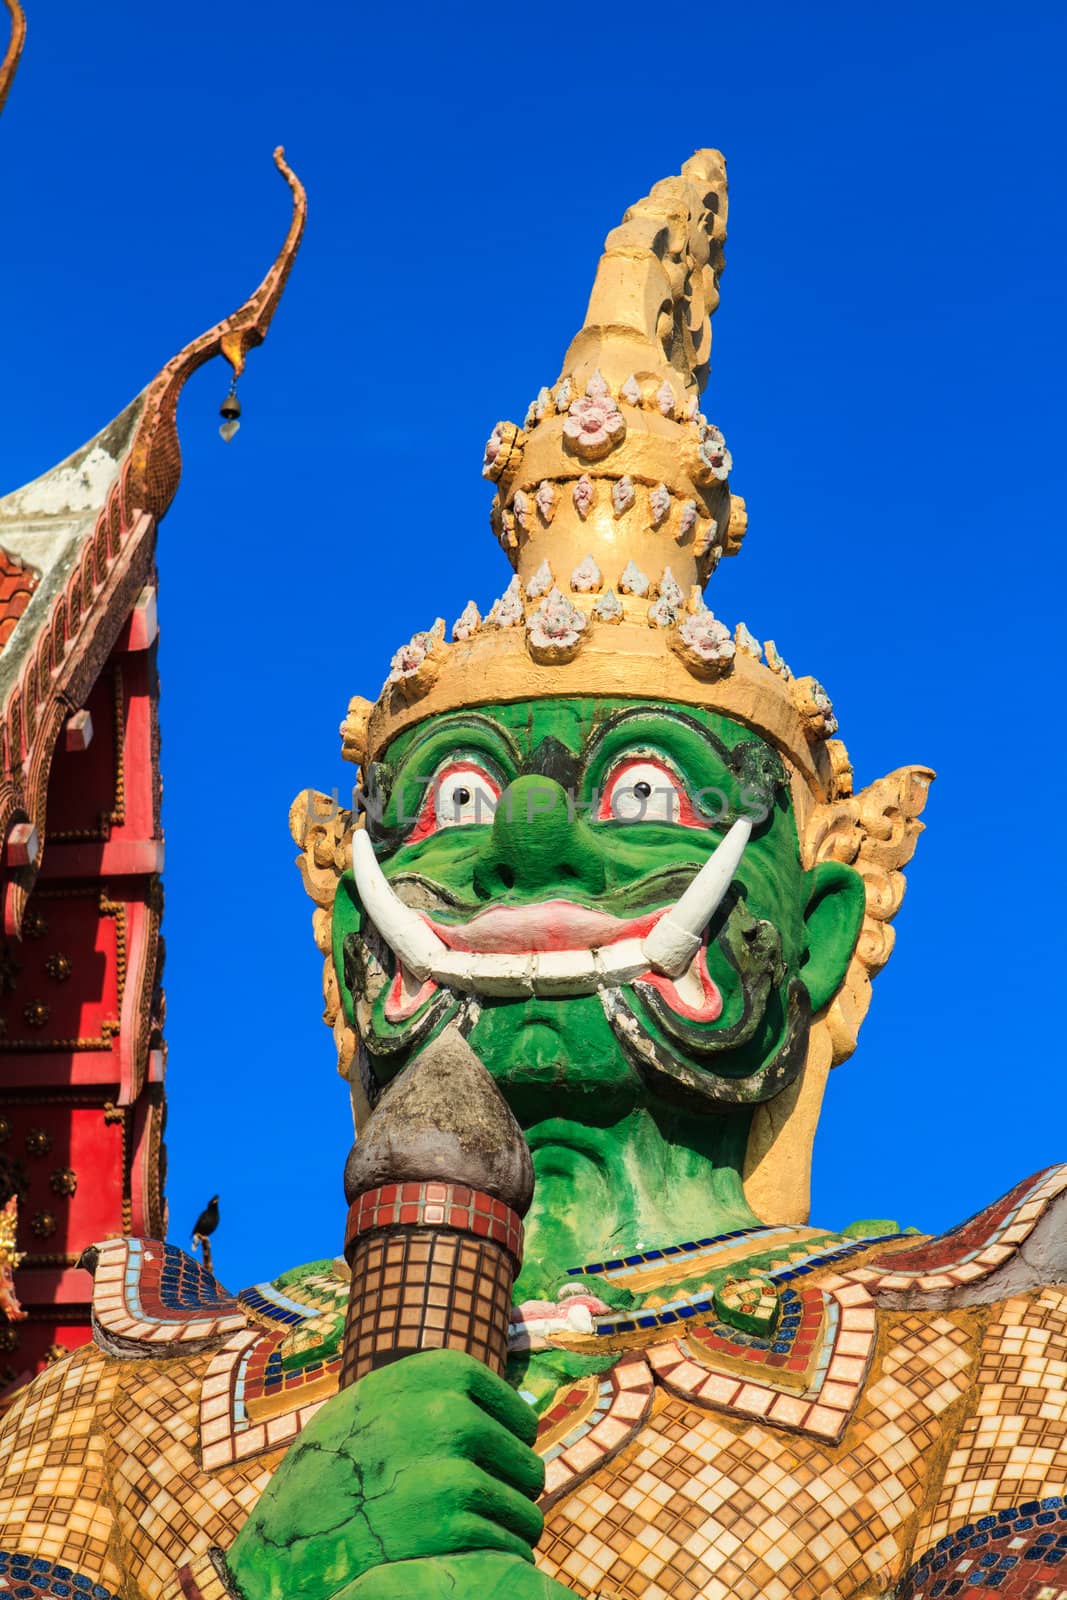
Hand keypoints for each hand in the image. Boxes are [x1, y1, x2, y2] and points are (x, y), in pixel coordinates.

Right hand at [227, 1348, 548, 1599]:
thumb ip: (436, 1398)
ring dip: (500, 1536)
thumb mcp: (374, 1408)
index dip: (505, 1450)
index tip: (478, 1471)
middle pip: (528, 1467)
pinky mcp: (453, 1529)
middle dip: (506, 1497)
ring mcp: (452, 1473)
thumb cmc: (329, 1477)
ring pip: (524, 1514)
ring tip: (452, 1541)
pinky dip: (490, 1566)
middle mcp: (448, 1414)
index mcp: (435, 1374)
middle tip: (462, 1516)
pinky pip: (508, 1552)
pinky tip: (450, 1564)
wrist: (281, 1545)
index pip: (517, 1415)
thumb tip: (521, 1410)